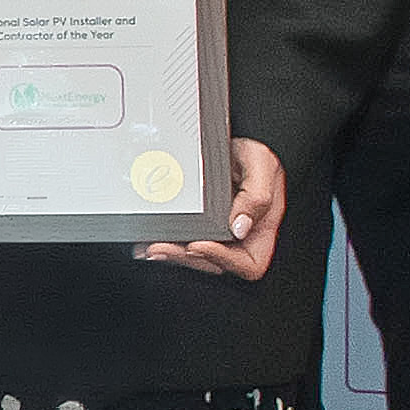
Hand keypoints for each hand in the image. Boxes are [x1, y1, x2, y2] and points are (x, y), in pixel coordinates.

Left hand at [140, 137, 290, 281]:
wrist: (237, 144)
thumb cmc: (255, 156)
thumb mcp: (262, 165)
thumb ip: (257, 196)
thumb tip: (240, 227)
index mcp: (261, 231)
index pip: (249, 264)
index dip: (224, 261)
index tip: (199, 244)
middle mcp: (239, 239)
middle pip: (214, 264)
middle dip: (185, 257)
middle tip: (160, 247)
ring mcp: (217, 235)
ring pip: (194, 256)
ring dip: (172, 254)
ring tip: (150, 246)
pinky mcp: (198, 227)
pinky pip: (182, 241)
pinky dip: (165, 241)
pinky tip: (147, 240)